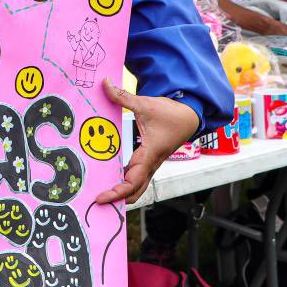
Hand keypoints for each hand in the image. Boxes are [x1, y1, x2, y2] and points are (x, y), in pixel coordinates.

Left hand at [96, 78, 199, 204]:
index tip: (101, 198)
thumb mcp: (145, 103)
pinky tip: (109, 180)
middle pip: (134, 191)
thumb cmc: (170, 112)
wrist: (189, 115)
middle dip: (117, 199)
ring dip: (121, 193)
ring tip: (100, 195)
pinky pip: (136, 177)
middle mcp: (150, 164)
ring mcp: (151, 164)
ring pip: (136, 186)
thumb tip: (104, 83)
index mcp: (150, 155)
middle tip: (97, 202)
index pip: (132, 182)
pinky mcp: (149, 160)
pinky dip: (124, 182)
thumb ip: (122, 96)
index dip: (116, 193)